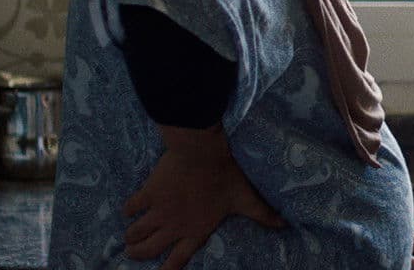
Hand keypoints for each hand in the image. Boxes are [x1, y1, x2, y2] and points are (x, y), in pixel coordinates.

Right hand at [122, 124, 284, 268]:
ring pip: (136, 233)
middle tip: (133, 253)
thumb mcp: (246, 198)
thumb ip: (262, 214)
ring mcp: (159, 211)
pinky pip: (131, 207)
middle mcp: (175, 226)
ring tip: (129, 238)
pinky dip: (129, 210)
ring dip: (131, 237)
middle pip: (150, 250)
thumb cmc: (226, 176)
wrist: (202, 153)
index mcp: (197, 230)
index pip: (179, 259)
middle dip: (139, 254)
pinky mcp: (148, 194)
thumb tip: (284, 225)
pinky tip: (128, 210)